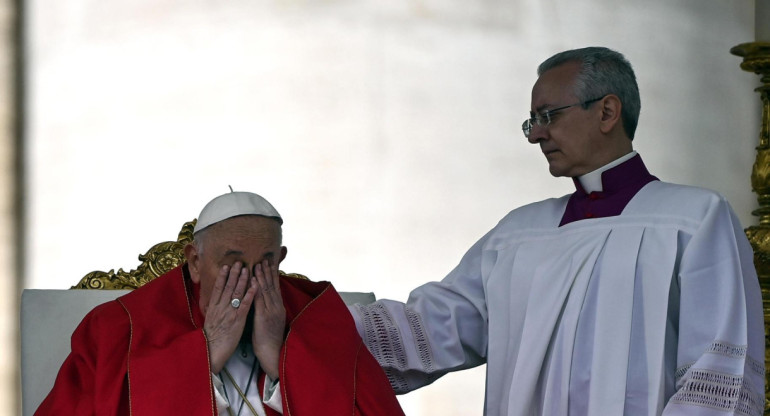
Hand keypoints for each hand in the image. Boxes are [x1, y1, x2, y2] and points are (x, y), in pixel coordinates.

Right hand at [203, 262, 257, 373]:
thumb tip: (214, 301)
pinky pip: (244, 305)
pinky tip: (254, 286)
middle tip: (239, 262)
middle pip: (227, 287)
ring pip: (236, 293)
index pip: (218, 288)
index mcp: (213, 308)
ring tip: (247, 269)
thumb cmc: (211, 338)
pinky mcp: (237, 320)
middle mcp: (220, 308)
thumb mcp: (209, 321)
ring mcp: (229, 313)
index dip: (222, 276)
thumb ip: (213, 310)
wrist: (211, 351)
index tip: (226, 266)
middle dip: (233, 274)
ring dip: (242, 280)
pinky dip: (249, 294)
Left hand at [251, 259, 285, 379]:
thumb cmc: (269, 340)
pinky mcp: (263, 317)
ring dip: (261, 276)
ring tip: (258, 265)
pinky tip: (252, 281)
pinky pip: (259, 300)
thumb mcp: (271, 321)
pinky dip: (256, 290)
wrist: (273, 353)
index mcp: (277, 308)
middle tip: (263, 259)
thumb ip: (269, 310)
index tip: (269, 263)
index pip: (274, 287)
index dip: (271, 275)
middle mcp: (275, 307)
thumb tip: (265, 302)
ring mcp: (270, 311)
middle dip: (267, 271)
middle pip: (271, 285)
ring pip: (266, 290)